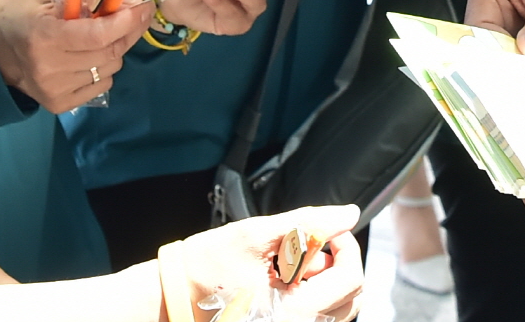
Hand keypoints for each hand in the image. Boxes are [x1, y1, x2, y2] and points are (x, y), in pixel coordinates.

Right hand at [0, 0, 150, 112]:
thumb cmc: (20, 13)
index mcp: (44, 36)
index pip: (98, 35)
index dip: (126, 21)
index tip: (142, 6)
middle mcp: (49, 68)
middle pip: (108, 53)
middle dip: (129, 31)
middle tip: (136, 14)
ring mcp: (53, 90)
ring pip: (109, 70)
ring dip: (115, 50)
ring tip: (104, 35)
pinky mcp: (57, 104)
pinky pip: (100, 86)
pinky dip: (104, 69)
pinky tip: (90, 56)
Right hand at [178, 205, 364, 319]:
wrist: (174, 298)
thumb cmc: (207, 268)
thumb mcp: (255, 234)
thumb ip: (306, 221)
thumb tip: (347, 213)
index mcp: (295, 311)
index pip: (350, 279)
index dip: (346, 246)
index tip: (330, 230)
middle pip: (350, 295)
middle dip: (337, 261)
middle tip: (312, 241)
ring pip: (336, 306)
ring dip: (325, 277)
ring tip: (293, 260)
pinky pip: (316, 312)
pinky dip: (312, 290)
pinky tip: (285, 276)